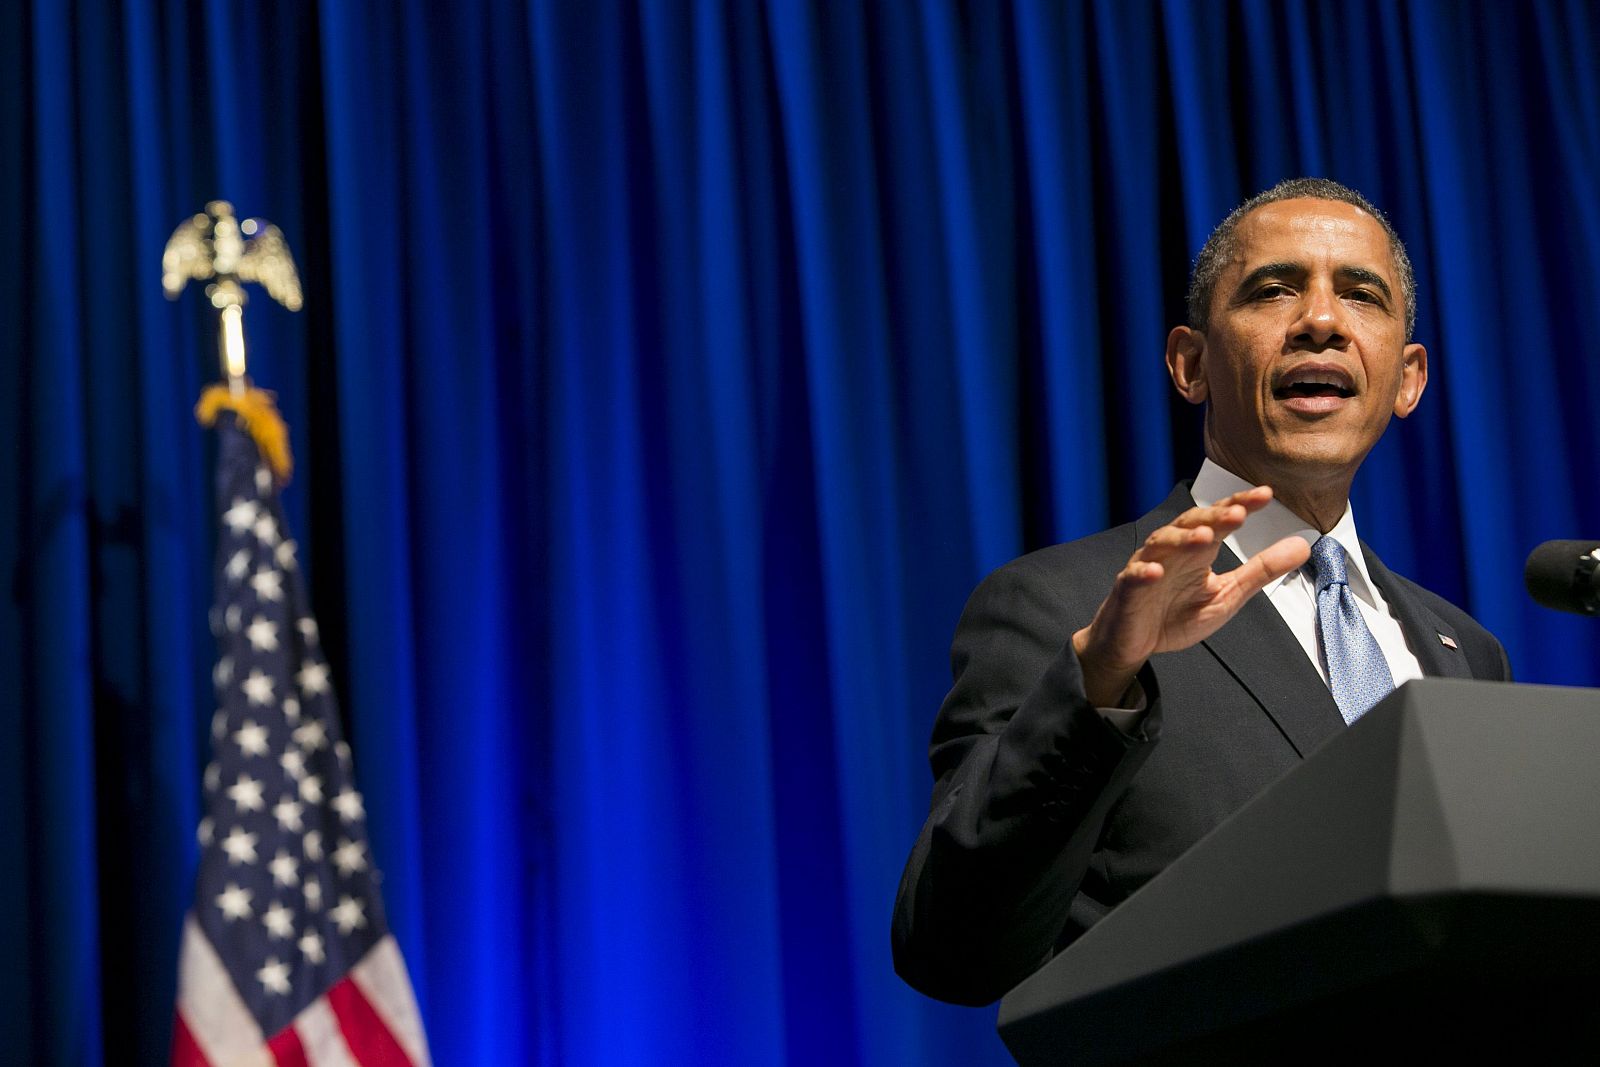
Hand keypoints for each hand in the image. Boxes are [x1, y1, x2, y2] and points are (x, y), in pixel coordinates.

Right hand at [1070, 487, 1311, 706]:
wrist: (1134, 643)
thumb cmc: (1176, 615)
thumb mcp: (1228, 594)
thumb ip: (1261, 570)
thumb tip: (1303, 545)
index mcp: (1198, 551)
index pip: (1220, 519)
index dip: (1240, 504)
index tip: (1266, 494)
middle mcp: (1173, 552)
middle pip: (1191, 524)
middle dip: (1214, 518)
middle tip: (1240, 513)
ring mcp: (1148, 568)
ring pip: (1162, 543)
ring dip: (1183, 539)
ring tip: (1205, 537)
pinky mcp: (1127, 591)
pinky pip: (1133, 577)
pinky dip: (1143, 572)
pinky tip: (1156, 572)